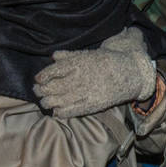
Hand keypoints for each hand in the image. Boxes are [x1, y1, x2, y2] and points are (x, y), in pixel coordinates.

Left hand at [35, 28, 155, 116]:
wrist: (128, 74)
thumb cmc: (106, 62)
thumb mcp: (88, 54)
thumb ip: (69, 56)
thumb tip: (53, 56)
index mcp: (78, 64)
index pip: (53, 71)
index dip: (43, 76)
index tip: (38, 79)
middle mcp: (80, 78)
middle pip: (53, 87)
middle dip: (41, 90)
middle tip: (37, 91)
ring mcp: (85, 93)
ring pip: (59, 100)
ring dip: (47, 102)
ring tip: (44, 101)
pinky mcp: (92, 105)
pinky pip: (71, 111)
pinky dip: (60, 112)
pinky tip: (56, 111)